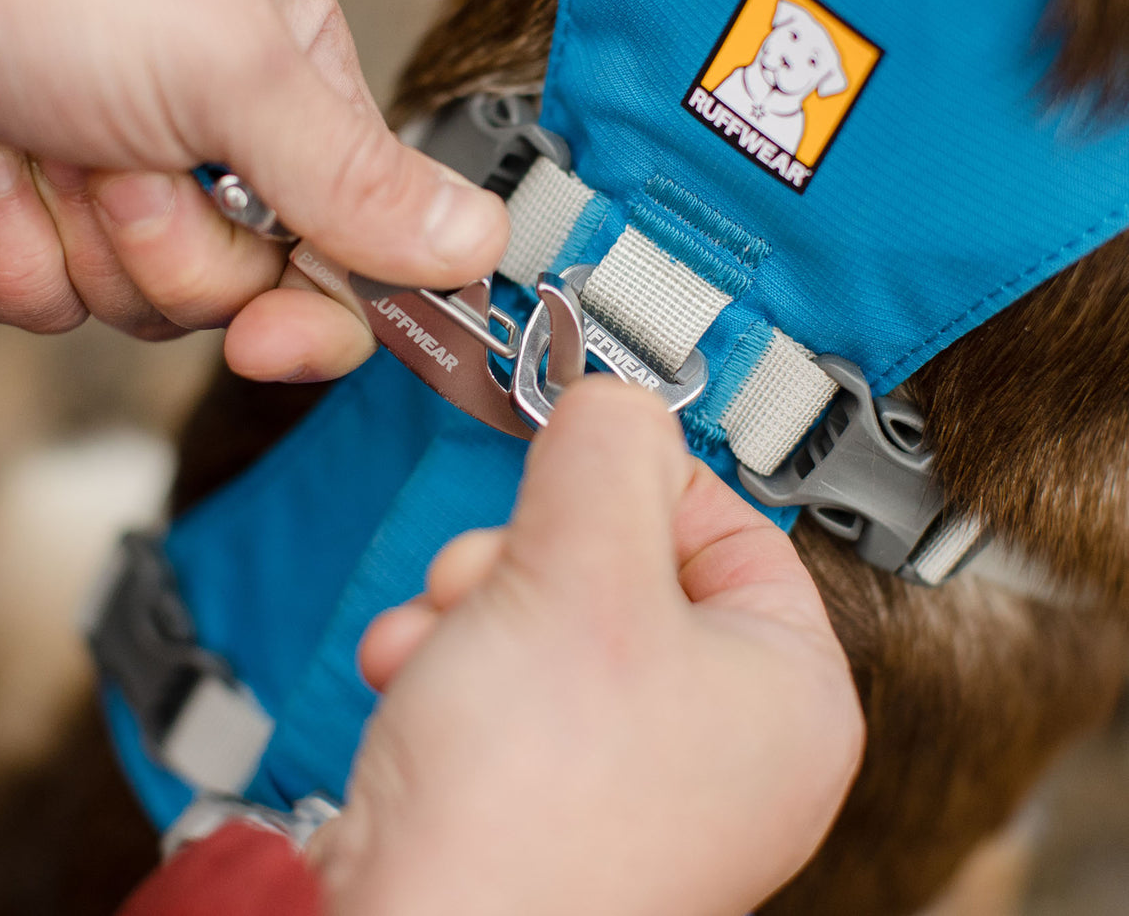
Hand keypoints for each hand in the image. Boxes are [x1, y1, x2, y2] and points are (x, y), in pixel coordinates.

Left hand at [0, 0, 506, 372]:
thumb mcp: (232, 66)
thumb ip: (358, 176)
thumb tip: (479, 242)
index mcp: (296, 93)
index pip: (357, 247)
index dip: (325, 312)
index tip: (276, 339)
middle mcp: (221, 148)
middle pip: (250, 294)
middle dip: (176, 248)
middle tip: (128, 165)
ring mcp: (128, 189)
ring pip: (150, 308)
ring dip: (86, 239)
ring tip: (47, 140)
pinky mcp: (43, 225)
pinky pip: (54, 305)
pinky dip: (13, 247)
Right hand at [310, 379, 863, 915]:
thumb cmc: (525, 801)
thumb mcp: (578, 566)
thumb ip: (606, 450)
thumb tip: (616, 398)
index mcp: (786, 696)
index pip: (732, 525)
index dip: (642, 479)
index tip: (573, 464)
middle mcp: (726, 747)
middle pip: (626, 567)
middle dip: (527, 552)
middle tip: (486, 570)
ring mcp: (638, 780)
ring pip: (551, 615)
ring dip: (472, 603)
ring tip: (435, 639)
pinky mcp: (551, 797)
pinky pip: (508, 681)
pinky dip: (450, 663)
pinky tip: (412, 680)